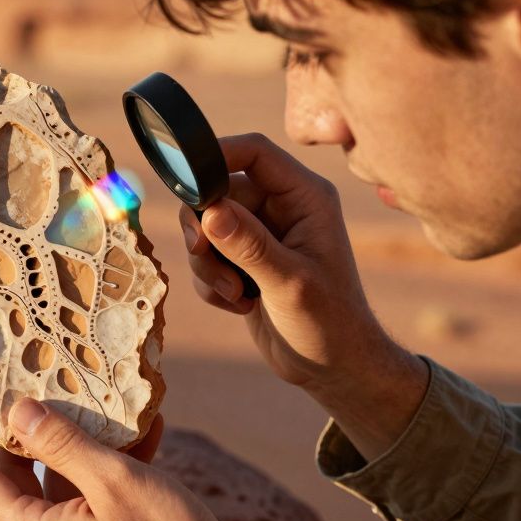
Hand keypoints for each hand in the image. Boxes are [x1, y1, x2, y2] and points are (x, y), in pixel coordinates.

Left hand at [0, 397, 268, 520]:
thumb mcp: (114, 483)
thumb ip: (62, 444)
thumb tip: (18, 411)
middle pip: (11, 477)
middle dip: (16, 426)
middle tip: (13, 379)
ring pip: (53, 483)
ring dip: (71, 440)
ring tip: (82, 392)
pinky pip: (86, 498)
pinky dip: (102, 465)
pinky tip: (137, 432)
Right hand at [181, 133, 426, 454]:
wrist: (334, 369)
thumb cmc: (330, 324)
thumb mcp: (290, 284)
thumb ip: (249, 245)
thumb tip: (209, 212)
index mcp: (305, 197)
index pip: (254, 152)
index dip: (216, 155)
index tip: (185, 180)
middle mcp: (283, 207)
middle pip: (218, 191)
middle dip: (205, 231)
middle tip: (205, 257)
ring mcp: (263, 234)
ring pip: (206, 227)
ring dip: (208, 263)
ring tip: (236, 294)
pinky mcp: (245, 260)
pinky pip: (207, 256)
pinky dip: (212, 282)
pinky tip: (241, 304)